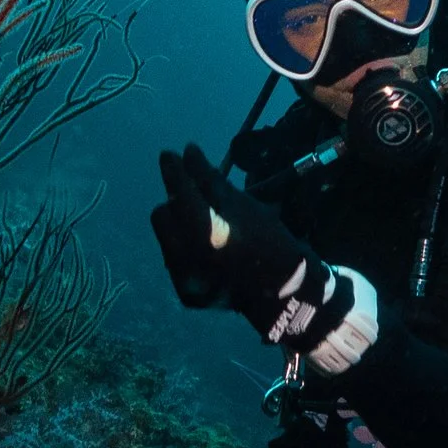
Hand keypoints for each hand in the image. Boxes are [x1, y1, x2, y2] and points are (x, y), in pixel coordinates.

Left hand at [150, 145, 342, 346]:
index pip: (180, 190)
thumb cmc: (270, 242)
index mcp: (207, 232)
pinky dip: (186, 248)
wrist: (285, 294)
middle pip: (162, 213)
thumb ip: (211, 179)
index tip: (170, 153)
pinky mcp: (186, 292)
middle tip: (193, 195)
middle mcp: (188, 258)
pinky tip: (207, 248)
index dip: (173, 169)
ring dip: (179, 224)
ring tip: (203, 223)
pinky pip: (174, 259)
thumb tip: (188, 152)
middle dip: (175, 201)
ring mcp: (184, 279)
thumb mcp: (244, 205)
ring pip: (166, 237)